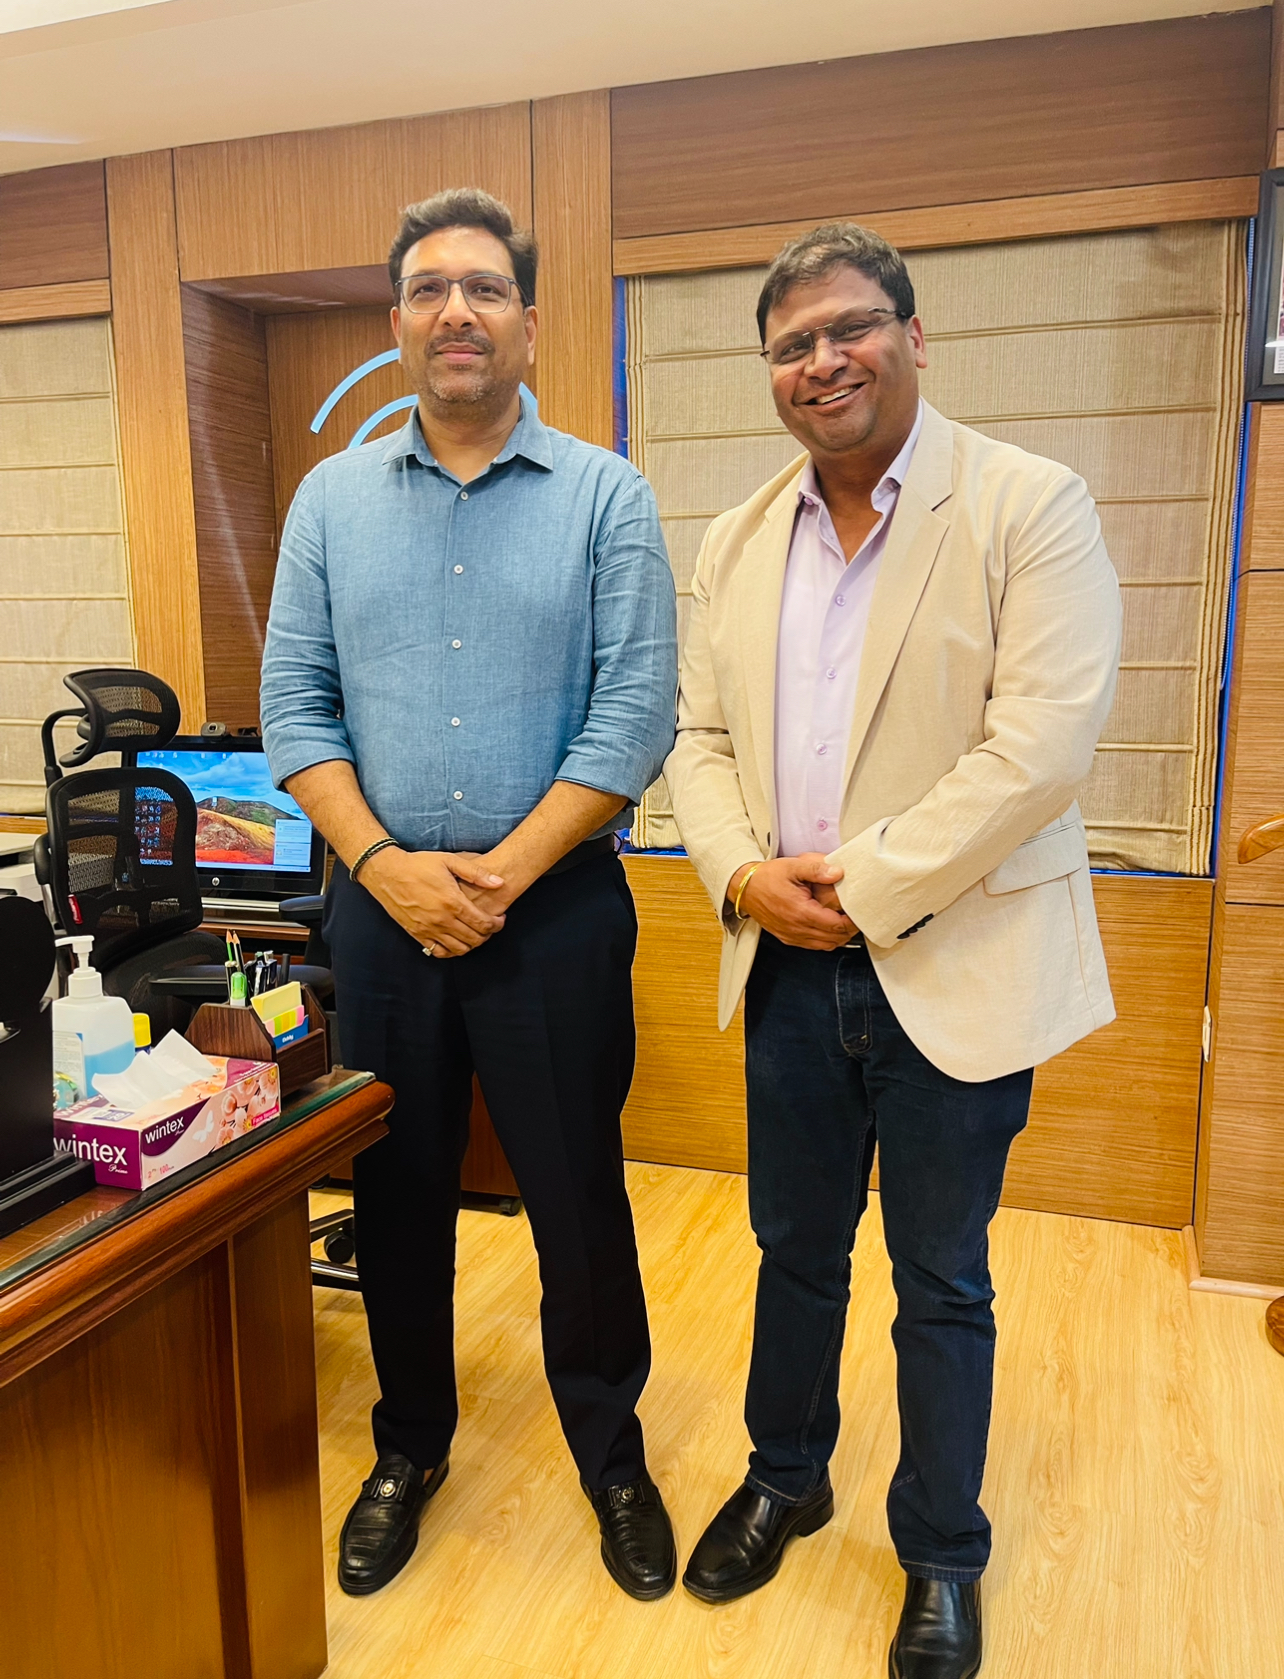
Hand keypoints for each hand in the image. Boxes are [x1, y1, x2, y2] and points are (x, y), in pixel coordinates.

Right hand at [361, 848, 506, 955]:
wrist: (387, 873)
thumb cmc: (419, 864)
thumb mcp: (450, 861)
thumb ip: (476, 873)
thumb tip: (499, 882)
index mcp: (452, 902)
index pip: (483, 923)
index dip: (497, 924)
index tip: (500, 919)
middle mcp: (442, 920)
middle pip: (474, 939)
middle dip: (488, 935)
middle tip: (490, 926)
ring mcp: (428, 929)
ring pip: (459, 949)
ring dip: (472, 944)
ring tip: (475, 933)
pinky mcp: (417, 934)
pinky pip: (438, 952)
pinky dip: (451, 951)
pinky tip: (456, 941)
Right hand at [729, 854, 856, 950]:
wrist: (745, 888)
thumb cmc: (768, 877)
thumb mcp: (792, 866)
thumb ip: (817, 869)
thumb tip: (839, 872)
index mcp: (801, 912)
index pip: (836, 925)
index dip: (852, 922)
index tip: (859, 913)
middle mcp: (797, 928)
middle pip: (834, 939)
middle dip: (849, 930)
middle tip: (857, 917)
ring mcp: (792, 936)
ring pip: (825, 946)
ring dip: (838, 937)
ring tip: (845, 923)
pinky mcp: (787, 938)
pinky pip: (813, 946)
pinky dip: (825, 940)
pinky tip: (829, 928)